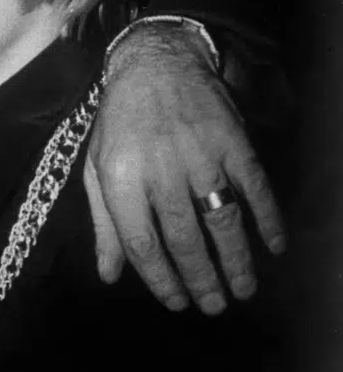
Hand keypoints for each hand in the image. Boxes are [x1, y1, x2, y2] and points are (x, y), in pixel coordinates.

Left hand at [87, 24, 284, 313]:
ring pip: (222, 219)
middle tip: (215, 306)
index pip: (142, 242)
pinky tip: (275, 245)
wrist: (155, 65)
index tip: (176, 302)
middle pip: (185, 238)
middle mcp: (161, 170)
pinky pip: (254, 187)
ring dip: (236, 260)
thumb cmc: (120, 124)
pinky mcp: (233, 142)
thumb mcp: (97, 169)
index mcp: (121, 177)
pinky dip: (268, 218)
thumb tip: (109, 274)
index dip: (160, 279)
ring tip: (244, 289)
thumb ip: (105, 224)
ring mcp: (200, 155)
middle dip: (202, 278)